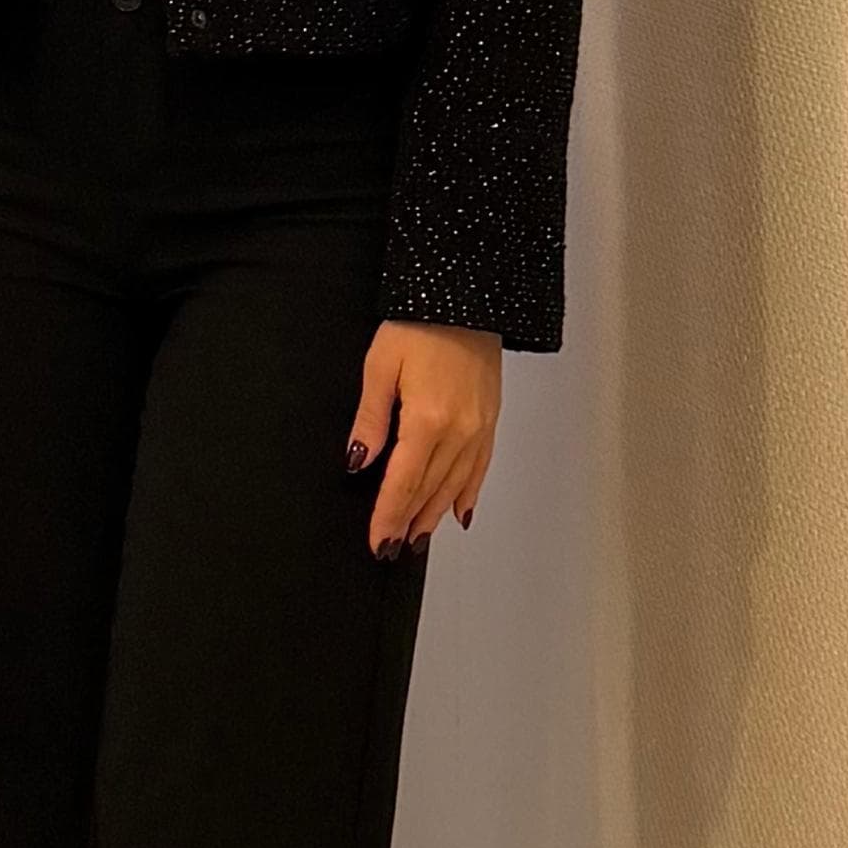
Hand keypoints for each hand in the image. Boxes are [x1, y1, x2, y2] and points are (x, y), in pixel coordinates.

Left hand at [351, 320, 500, 552]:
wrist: (466, 298)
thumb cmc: (419, 325)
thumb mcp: (380, 367)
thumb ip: (370, 419)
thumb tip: (358, 462)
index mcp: (427, 421)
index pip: (403, 483)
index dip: (388, 516)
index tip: (377, 541)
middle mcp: (458, 431)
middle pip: (429, 490)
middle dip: (408, 522)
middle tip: (392, 549)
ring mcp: (479, 428)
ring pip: (455, 485)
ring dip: (435, 514)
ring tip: (418, 538)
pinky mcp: (490, 420)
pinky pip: (479, 468)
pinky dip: (468, 493)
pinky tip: (458, 512)